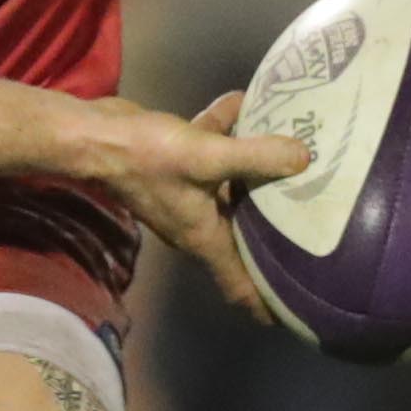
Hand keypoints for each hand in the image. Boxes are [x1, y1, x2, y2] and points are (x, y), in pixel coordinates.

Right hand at [81, 88, 314, 317]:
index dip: (265, 302)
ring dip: (258, 176)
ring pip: (231, 192)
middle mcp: (196, 224)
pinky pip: (211, 154)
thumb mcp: (207, 157)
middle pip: (243, 237)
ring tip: (295, 157)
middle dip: (275, 232)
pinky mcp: (175, 166)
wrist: (94, 137)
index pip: (238, 285)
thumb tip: (304, 158)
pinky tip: (246, 104)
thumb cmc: (147, 160)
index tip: (297, 307)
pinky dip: (229, 133)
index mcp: (204, 238)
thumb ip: (256, 157)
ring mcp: (185, 195)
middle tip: (317, 220)